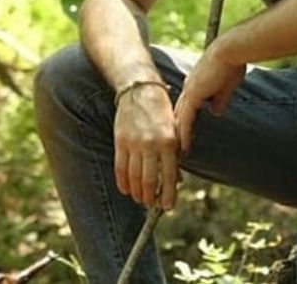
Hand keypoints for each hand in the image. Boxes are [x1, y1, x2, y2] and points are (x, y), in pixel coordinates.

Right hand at [114, 83, 178, 209]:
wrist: (140, 90)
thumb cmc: (161, 110)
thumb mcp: (174, 129)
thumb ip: (175, 153)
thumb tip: (176, 180)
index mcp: (168, 141)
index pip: (168, 175)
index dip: (167, 194)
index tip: (168, 207)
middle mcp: (151, 144)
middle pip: (148, 180)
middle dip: (150, 197)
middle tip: (152, 205)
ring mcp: (133, 143)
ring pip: (133, 177)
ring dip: (137, 193)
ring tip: (141, 200)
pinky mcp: (120, 141)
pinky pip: (120, 168)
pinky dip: (123, 182)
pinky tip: (126, 189)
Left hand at [174, 39, 245, 153]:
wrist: (229, 51)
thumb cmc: (232, 63)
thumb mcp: (227, 85)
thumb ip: (220, 99)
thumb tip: (215, 111)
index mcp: (197, 83)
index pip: (188, 105)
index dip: (186, 118)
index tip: (186, 131)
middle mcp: (190, 87)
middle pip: (180, 113)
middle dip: (177, 129)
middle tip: (175, 147)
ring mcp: (190, 91)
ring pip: (180, 118)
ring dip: (179, 136)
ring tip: (177, 153)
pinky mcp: (194, 95)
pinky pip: (186, 119)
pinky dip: (184, 134)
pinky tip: (183, 147)